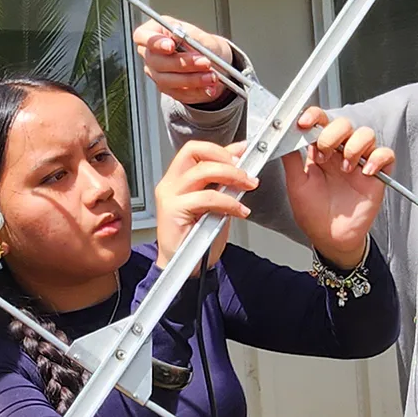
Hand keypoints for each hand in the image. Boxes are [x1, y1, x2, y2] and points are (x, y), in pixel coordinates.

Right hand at [134, 20, 236, 104]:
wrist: (213, 60)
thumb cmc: (202, 42)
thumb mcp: (200, 34)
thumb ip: (191, 38)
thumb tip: (185, 41)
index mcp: (154, 32)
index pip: (142, 36)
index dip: (154, 42)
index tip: (171, 46)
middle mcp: (151, 54)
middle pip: (156, 61)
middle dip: (183, 63)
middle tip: (205, 62)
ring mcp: (157, 73)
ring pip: (167, 80)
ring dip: (192, 80)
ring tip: (212, 76)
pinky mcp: (168, 89)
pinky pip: (179, 93)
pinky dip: (197, 91)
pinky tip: (210, 88)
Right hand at [154, 140, 256, 272]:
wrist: (186, 268)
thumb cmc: (197, 238)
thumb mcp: (215, 203)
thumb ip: (223, 182)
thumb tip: (239, 160)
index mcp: (177, 179)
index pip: (196, 150)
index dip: (221, 148)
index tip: (243, 152)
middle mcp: (170, 184)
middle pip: (195, 152)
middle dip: (227, 159)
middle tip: (247, 174)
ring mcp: (170, 196)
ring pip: (203, 171)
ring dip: (232, 177)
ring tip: (247, 188)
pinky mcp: (173, 210)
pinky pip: (207, 197)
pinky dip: (228, 202)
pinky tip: (239, 210)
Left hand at [282, 107, 393, 267]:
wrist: (330, 238)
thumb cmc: (313, 214)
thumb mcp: (296, 185)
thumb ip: (291, 160)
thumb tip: (283, 137)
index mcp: (321, 151)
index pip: (321, 122)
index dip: (314, 116)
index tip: (304, 122)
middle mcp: (340, 152)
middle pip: (344, 123)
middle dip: (332, 134)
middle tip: (324, 156)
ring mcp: (359, 162)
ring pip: (366, 134)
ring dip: (354, 146)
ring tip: (345, 168)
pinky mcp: (376, 175)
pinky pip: (386, 155)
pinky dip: (377, 159)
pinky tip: (365, 172)